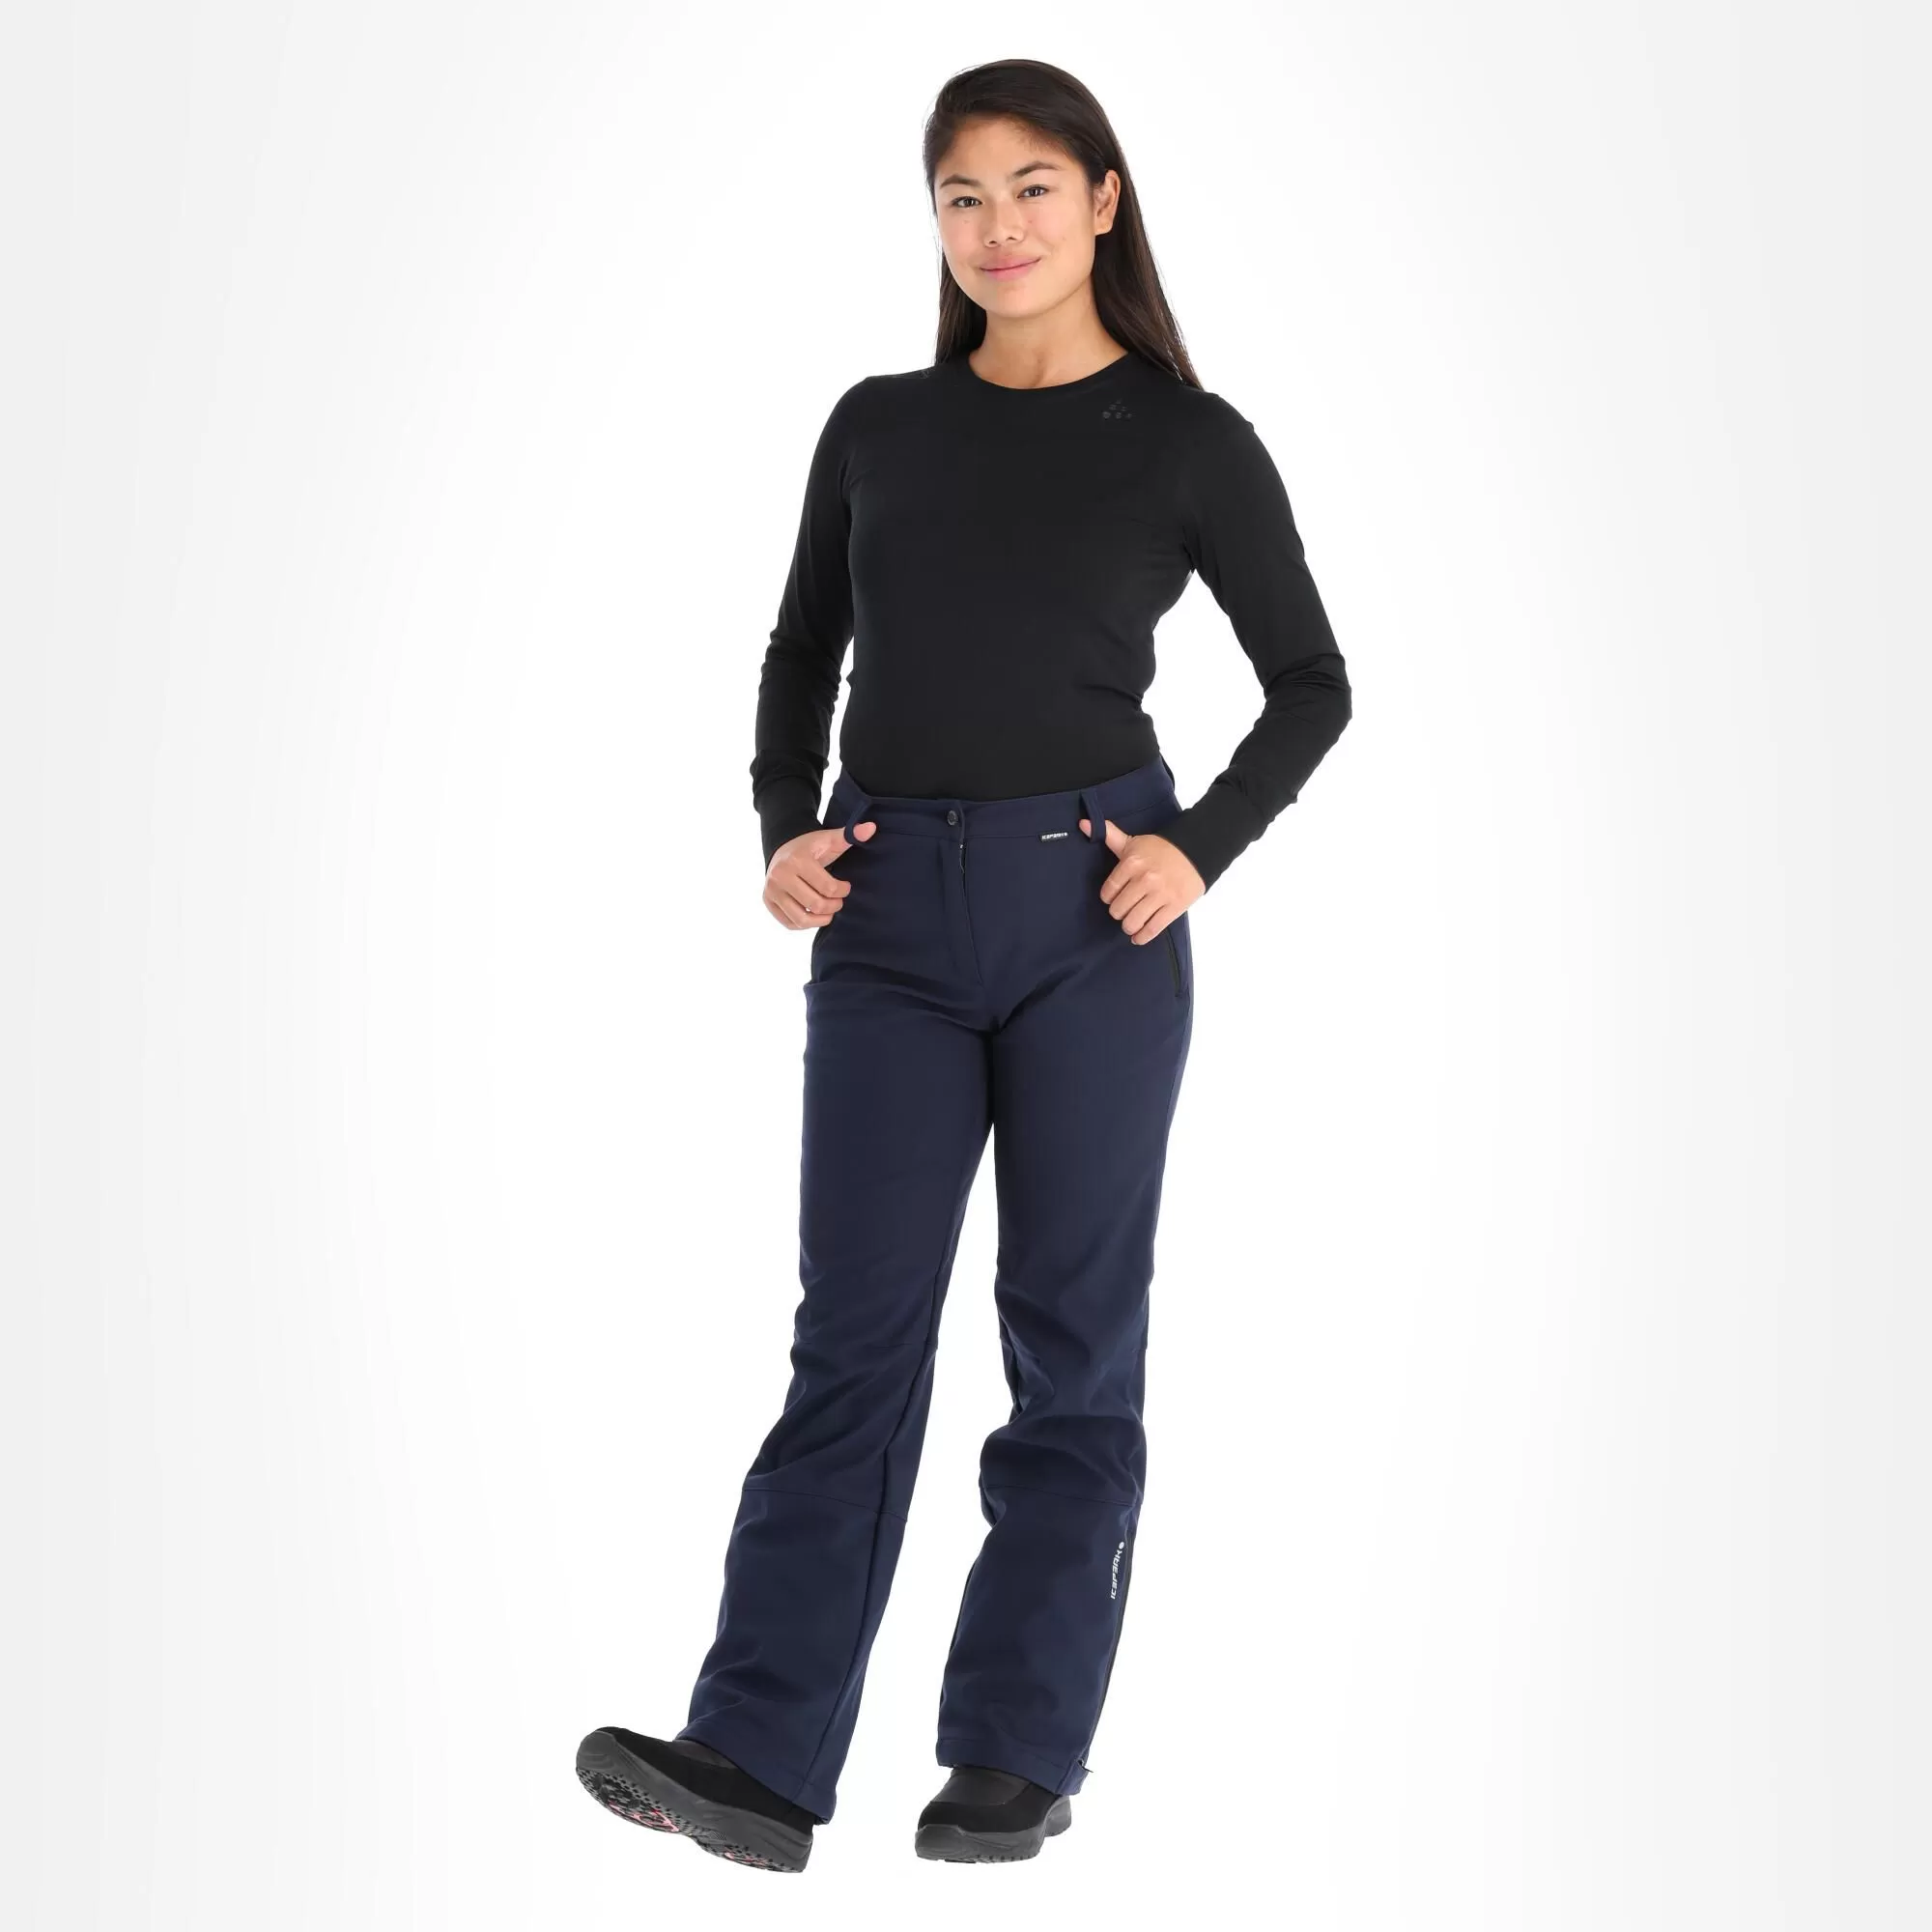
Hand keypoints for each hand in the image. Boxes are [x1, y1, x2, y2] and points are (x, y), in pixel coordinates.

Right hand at [764, 820, 875, 929]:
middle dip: (834, 906)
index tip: (845, 887)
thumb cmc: (809, 847)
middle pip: (816, 905)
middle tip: (838, 901)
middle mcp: (780, 877)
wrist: (781, 849)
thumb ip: (849, 834)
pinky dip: (806, 924)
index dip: (843, 891)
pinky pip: (790, 923)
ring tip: (828, 912)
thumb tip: (871, 827)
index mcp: (797, 861)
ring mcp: (772, 891)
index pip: (828, 888)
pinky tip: (814, 914)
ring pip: (802, 919)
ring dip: (821, 919)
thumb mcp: (828, 839)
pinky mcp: (768, 902)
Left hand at [1080, 818, 1203, 941]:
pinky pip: (1153, 929)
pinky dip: (1142, 937)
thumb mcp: (1133, 841)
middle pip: (1118, 910)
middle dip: (1119, 912)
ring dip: (1129, 926)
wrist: (1196, 851)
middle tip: (1125, 910)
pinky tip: (1138, 937)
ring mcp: (1160, 895)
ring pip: (1132, 922)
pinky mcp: (1174, 907)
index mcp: (1132, 863)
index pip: (1108, 891)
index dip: (1109, 898)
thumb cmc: (1161, 849)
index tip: (1113, 898)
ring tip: (1131, 924)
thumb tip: (1083, 823)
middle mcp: (1144, 880)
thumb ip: (1109, 835)